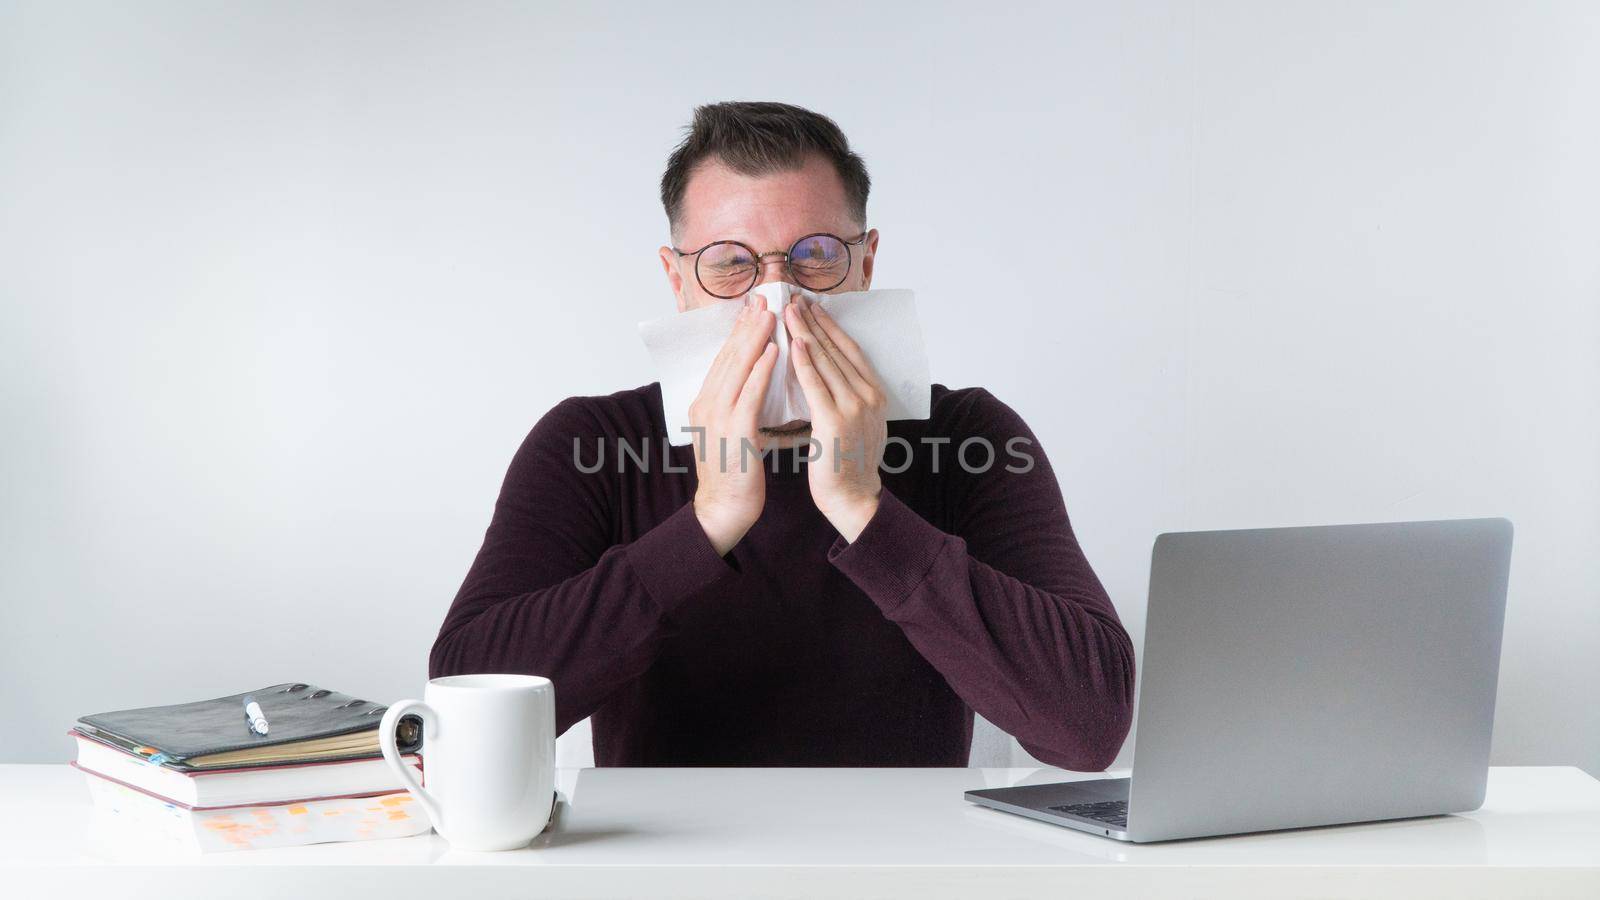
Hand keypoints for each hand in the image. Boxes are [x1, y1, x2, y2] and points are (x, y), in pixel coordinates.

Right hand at [688, 298, 778, 554]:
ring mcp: (718, 417)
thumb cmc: (735, 474)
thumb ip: (740, 407)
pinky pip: (749, 394)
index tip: (753, 308)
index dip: (739, 332)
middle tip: (763, 298)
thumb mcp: (734, 432)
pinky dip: (761, 370)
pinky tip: (774, 351)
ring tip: (770, 314)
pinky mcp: (735, 432)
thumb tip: (756, 385)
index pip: (725, 359)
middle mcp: (707, 404)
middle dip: (747, 325)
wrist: (724, 509)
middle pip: (729, 356)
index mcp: (706, 403)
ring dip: (755, 338)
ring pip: (738, 368)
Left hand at [785, 297, 886, 541]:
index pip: (850, 350)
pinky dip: (805, 363)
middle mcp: (868, 395)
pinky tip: (793, 344)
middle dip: (815, 321)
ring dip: (806, 332)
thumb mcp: (858, 424)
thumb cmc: (849, 464)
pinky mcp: (836, 422)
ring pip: (826, 361)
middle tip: (795, 297)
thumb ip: (849, 398)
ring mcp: (854, 407)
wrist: (854, 498)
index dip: (830, 326)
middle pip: (837, 349)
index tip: (813, 305)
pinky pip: (816, 386)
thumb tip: (833, 375)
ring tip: (789, 311)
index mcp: (874, 393)